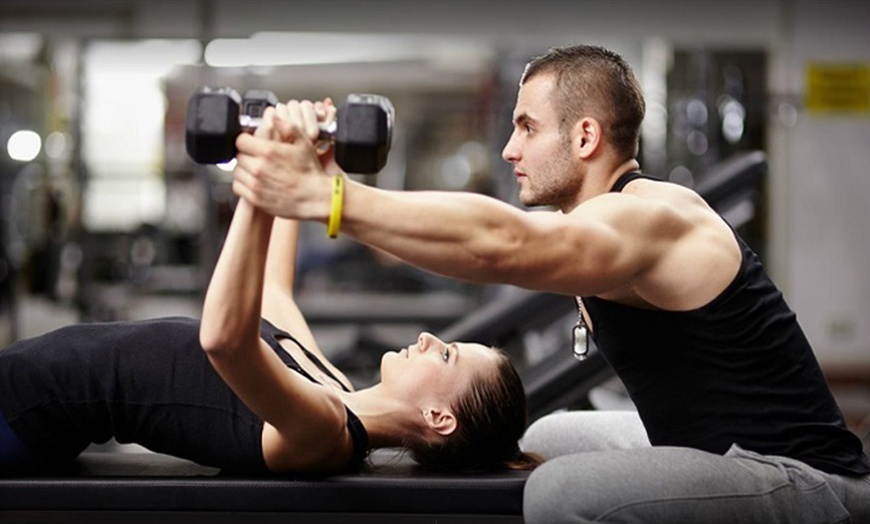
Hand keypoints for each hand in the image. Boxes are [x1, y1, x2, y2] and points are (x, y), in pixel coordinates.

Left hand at [232, 101, 332, 220]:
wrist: (315, 198)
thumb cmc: (311, 173)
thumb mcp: (304, 143)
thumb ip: (288, 127)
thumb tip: (275, 117)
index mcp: (269, 151)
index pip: (241, 140)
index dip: (246, 139)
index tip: (251, 142)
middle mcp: (259, 168)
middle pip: (238, 155)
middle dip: (246, 154)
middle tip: (256, 156)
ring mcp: (256, 184)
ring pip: (237, 171)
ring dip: (244, 169)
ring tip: (255, 168)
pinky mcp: (255, 198)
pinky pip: (238, 187)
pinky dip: (243, 183)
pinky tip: (254, 181)